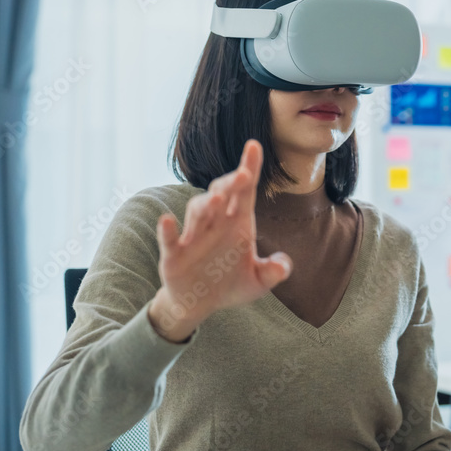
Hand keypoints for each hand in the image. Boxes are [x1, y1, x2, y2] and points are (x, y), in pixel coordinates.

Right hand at [148, 139, 292, 341]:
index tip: (254, 145)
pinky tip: (167, 220)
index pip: (246, 191)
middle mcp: (215, 223)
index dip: (250, 168)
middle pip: (222, 194)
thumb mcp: (257, 282)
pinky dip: (167, 230)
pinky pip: (168, 239)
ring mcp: (193, 236)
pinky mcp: (173, 254)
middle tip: (242, 175)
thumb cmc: (230, 284)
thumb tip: (283, 266)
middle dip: (231, 183)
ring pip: (197, 211)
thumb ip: (272, 272)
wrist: (199, 304)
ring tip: (217, 200)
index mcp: (238, 223)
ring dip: (206, 204)